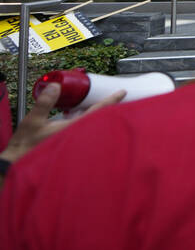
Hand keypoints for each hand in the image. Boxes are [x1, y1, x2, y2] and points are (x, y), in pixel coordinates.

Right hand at [0, 82, 125, 167]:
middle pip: (100, 120)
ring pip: (92, 126)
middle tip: (116, 98)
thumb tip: (55, 86)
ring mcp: (75, 142)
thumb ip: (45, 103)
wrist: (18, 163)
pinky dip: (86, 122)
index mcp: (72, 129)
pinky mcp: (70, 145)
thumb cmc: (25, 145)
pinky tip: (80, 116)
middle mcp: (78, 137)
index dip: (110, 101)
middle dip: (108, 109)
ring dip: (96, 115)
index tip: (122, 92)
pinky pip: (84, 131)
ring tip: (97, 105)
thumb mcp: (33, 120)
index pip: (97, 112)